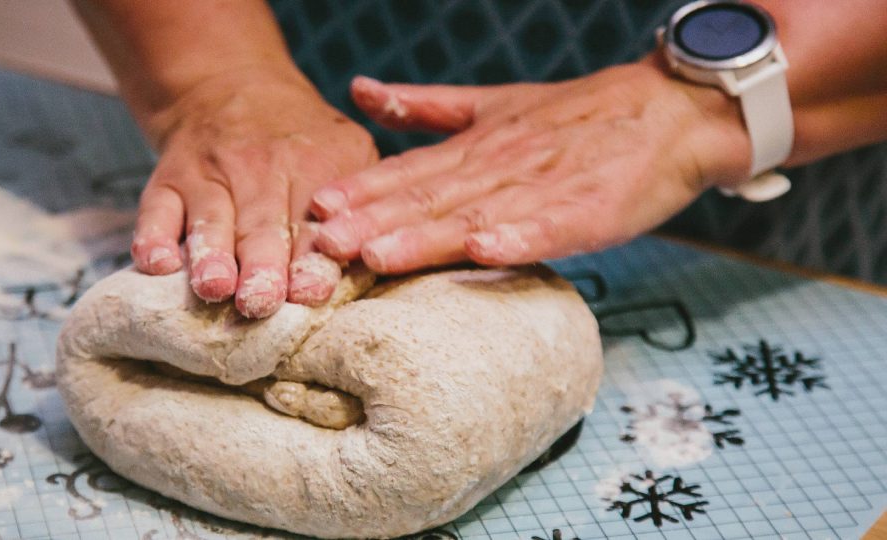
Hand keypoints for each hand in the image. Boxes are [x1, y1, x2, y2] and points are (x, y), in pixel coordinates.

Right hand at [129, 74, 377, 315]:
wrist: (232, 86)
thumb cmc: (303, 140)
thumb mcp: (347, 148)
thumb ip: (364, 199)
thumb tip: (386, 255)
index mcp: (314, 167)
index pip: (315, 222)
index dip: (313, 258)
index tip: (310, 290)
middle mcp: (261, 170)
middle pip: (262, 225)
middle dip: (262, 266)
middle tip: (261, 302)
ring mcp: (210, 175)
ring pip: (210, 219)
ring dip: (211, 254)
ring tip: (213, 287)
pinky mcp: (168, 179)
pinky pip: (156, 210)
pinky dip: (152, 238)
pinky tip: (155, 264)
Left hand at [310, 60, 751, 272]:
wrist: (669, 111)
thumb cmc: (577, 117)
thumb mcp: (493, 104)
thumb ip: (426, 106)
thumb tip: (361, 91)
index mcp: (477, 146)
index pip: (410, 172)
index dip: (362, 192)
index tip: (314, 211)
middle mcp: (502, 165)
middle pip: (430, 198)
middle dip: (373, 224)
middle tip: (323, 248)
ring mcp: (545, 186)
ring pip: (476, 214)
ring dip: (426, 237)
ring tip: (378, 256)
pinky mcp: (591, 209)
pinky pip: (551, 225)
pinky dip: (519, 236)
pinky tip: (484, 250)